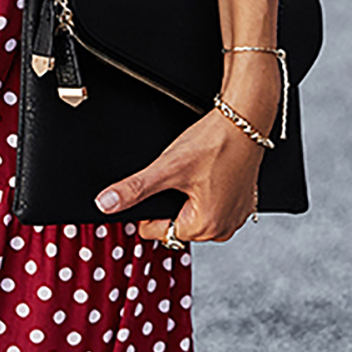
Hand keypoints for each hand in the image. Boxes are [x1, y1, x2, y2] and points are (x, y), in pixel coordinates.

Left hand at [93, 58, 280, 244]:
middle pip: (176, 225)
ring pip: (194, 215)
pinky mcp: (243, 203)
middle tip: (177, 175)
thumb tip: (107, 204)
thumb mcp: (168, 167)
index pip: (157, 231)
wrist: (245, 120)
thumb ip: (134, 189)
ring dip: (188, 198)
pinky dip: (206, 192)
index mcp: (205, 227)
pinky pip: (213, 204)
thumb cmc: (214, 142)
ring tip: (195, 172)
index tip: (156, 184)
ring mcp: (236, 216)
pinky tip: (207, 172)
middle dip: (169, 202)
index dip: (148, 209)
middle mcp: (224, 228)